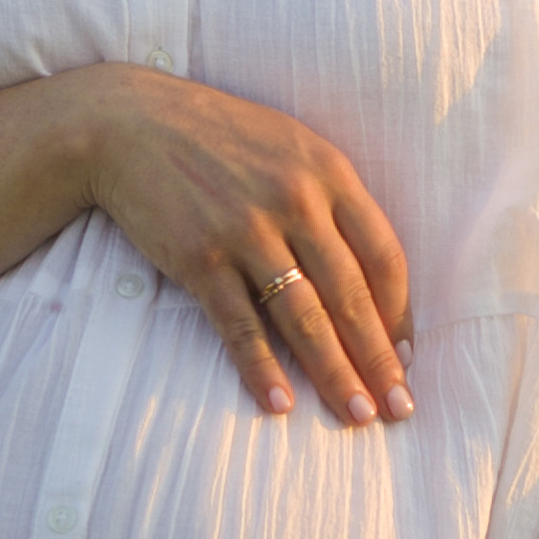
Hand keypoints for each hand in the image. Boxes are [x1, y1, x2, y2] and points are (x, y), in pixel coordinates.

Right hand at [72, 64, 412, 426]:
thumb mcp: (290, 147)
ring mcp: (247, 231)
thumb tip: (365, 275)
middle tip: (400, 407)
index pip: (383, 255)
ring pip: (304, 317)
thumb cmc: (220, 137)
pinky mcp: (201, 258)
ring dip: (334, 373)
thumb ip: (330, 201)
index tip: (407, 354)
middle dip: (378, 359)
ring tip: (357, 415)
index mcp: (329, 172)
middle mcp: (296, 201)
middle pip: (351, 295)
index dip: (400, 312)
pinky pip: (240, 325)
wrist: (131, 123)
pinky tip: (281, 403)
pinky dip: (262, 368)